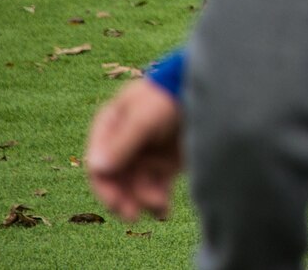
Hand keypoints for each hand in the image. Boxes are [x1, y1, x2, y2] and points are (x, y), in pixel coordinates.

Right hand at [86, 79, 182, 221]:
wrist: (209, 92)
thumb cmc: (171, 96)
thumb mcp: (145, 116)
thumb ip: (123, 141)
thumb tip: (98, 168)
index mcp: (111, 126)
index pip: (98, 163)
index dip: (104, 186)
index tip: (115, 203)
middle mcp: (125, 143)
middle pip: (116, 180)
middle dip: (123, 199)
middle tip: (132, 215)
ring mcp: (145, 154)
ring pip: (136, 186)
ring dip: (143, 200)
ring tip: (160, 207)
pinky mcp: (166, 164)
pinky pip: (156, 188)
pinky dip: (158, 202)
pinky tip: (164, 212)